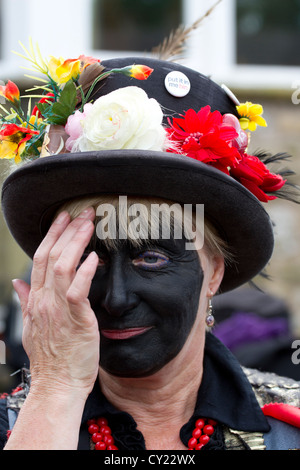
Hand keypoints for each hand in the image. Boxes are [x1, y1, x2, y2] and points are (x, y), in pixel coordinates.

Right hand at [12, 207, 99, 398]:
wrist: (57, 385)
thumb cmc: (51, 357)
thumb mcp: (32, 326)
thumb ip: (26, 301)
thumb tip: (17, 283)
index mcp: (36, 300)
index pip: (40, 259)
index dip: (51, 235)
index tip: (63, 217)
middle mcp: (44, 300)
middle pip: (51, 256)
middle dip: (66, 230)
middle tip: (80, 212)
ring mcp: (58, 309)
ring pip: (63, 266)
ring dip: (76, 242)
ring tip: (89, 224)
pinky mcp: (76, 320)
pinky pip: (77, 291)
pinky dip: (84, 272)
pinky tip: (94, 257)